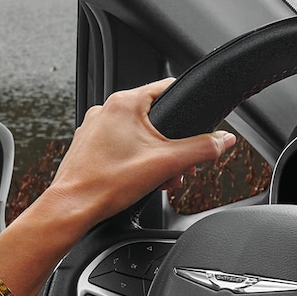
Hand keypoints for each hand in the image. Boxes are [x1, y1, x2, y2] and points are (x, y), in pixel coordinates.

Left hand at [35, 77, 234, 234]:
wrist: (73, 207)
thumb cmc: (107, 183)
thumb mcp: (167, 164)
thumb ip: (201, 149)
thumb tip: (224, 140)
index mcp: (125, 103)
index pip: (168, 88)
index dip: (188, 107)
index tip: (198, 124)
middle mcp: (106, 110)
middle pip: (155, 117)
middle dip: (173, 143)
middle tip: (181, 165)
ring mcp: (94, 128)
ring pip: (137, 134)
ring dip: (156, 154)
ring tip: (162, 177)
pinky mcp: (89, 146)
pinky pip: (120, 145)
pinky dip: (136, 159)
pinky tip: (141, 179)